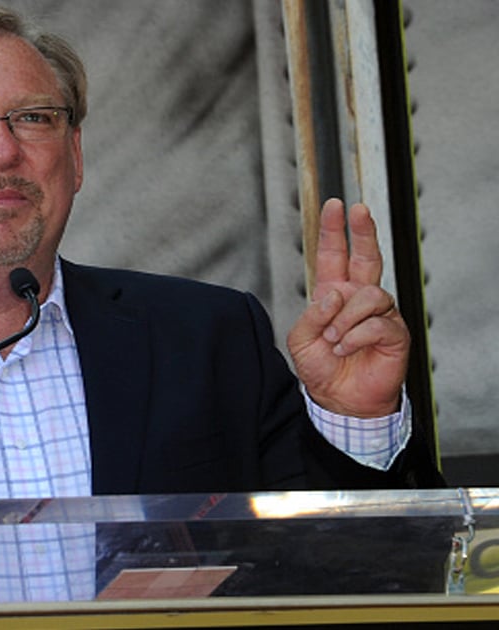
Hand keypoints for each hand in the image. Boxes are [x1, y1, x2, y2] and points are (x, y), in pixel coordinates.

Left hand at [286, 198, 409, 416]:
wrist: (340, 399)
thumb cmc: (321, 368)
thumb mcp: (300, 340)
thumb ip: (310, 315)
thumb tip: (333, 294)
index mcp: (334, 294)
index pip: (333, 257)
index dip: (333, 232)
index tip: (334, 205)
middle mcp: (358, 298)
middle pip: (366, 257)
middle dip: (362, 231)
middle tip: (358, 209)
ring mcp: (379, 313)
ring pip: (368, 295)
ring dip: (345, 319)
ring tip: (335, 339)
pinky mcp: (394, 332)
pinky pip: (376, 322)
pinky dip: (355, 336)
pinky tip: (347, 348)